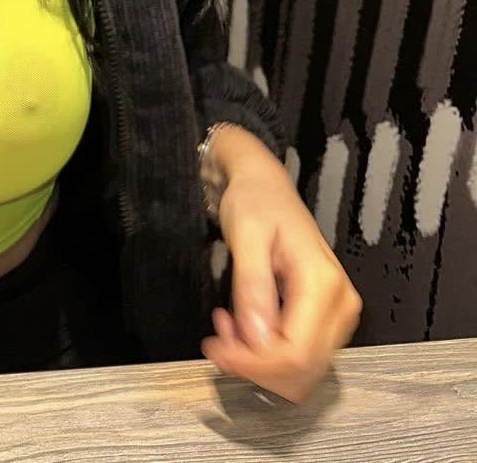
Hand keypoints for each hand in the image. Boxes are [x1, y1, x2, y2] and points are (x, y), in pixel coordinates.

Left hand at [200, 133, 362, 403]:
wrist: (265, 185)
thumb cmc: (254, 203)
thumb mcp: (246, 236)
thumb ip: (252, 286)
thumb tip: (256, 340)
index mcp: (324, 285)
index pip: (297, 354)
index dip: (254, 364)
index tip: (215, 348)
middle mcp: (341, 306)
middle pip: (302, 370)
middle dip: (254, 366)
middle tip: (215, 340)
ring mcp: (337, 316)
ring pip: (300, 370)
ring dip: (257, 362)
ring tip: (224, 327)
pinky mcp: (325, 320)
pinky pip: (298, 354)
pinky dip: (265, 353)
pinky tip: (239, 325)